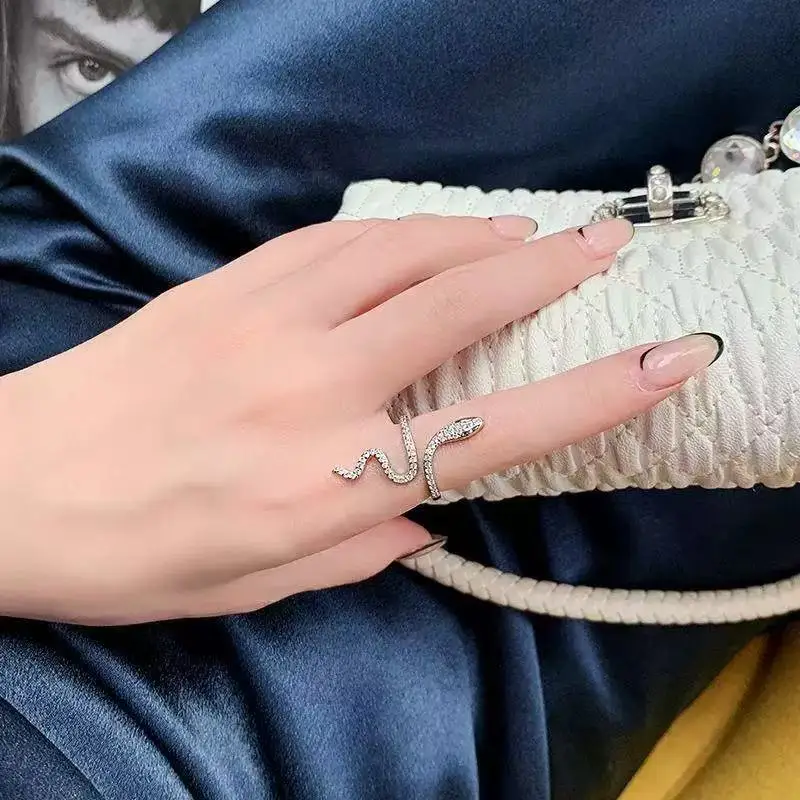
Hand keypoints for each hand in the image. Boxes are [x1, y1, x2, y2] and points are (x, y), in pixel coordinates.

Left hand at [0, 215, 720, 623]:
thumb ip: (358, 550)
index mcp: (332, 482)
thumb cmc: (139, 554)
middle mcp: (315, 390)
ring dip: (475, 235)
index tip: (665, 356)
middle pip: (459, 308)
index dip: (596, 393)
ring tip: (525, 232)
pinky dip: (395, 228)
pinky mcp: (226, 286)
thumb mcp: (261, 587)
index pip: (497, 431)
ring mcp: (268, 322)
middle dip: (546, 270)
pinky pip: (332, 239)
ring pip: (401, 252)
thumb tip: (424, 523)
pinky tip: (424, 228)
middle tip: (601, 244)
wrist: (12, 486)